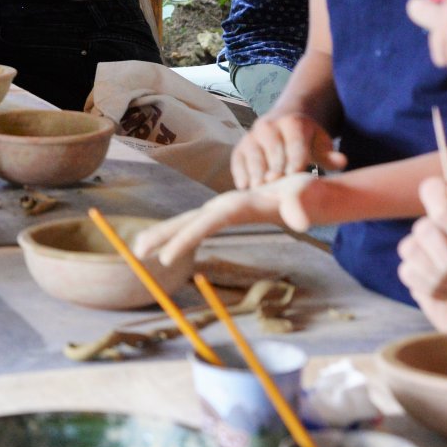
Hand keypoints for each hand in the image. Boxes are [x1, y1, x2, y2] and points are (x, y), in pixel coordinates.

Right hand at [134, 173, 321, 267]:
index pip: (205, 224)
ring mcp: (224, 208)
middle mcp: (226, 205)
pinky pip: (198, 225)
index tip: (165, 258)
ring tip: (141, 249)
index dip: (184, 240)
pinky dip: (179, 234)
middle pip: (188, 220)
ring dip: (165, 234)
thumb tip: (298, 220)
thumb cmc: (311, 195)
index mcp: (238, 205)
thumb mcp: (310, 199)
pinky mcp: (228, 213)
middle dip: (162, 235)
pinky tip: (169, 244)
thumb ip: (304, 206)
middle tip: (136, 251)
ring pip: (189, 221)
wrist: (309, 188)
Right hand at [231, 112, 345, 187]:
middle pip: (272, 150)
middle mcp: (269, 125)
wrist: (284, 123)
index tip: (294, 178)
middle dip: (274, 169)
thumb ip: (329, 155)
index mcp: (293, 123)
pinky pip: (238, 160)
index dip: (295, 160)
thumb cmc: (306, 140)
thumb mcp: (321, 143)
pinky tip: (245, 187)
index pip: (294, 144)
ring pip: (253, 155)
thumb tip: (341, 161)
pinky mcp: (240, 147)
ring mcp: (251, 135)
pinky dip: (240, 173)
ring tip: (259, 190)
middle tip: (275, 188)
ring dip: (256, 173)